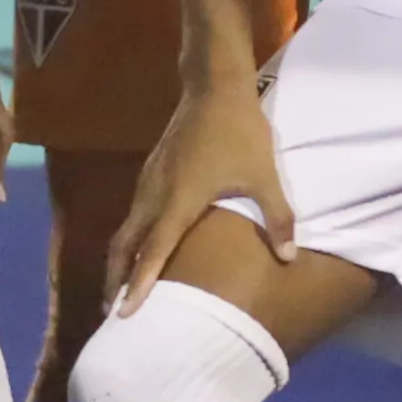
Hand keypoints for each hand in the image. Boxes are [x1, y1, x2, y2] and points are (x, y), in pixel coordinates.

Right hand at [103, 75, 293, 317]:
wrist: (214, 89)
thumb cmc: (240, 134)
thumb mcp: (264, 178)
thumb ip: (276, 219)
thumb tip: (289, 258)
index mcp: (178, 202)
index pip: (152, 252)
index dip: (138, 284)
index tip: (124, 312)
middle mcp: (154, 196)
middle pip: (124, 245)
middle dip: (116, 279)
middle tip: (112, 311)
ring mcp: (149, 182)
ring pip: (126, 229)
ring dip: (120, 260)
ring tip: (121, 286)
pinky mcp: (152, 173)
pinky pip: (133, 214)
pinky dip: (130, 239)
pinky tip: (140, 247)